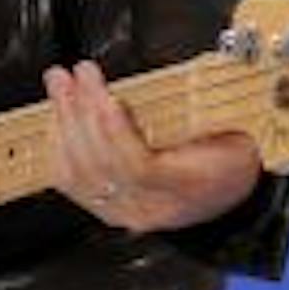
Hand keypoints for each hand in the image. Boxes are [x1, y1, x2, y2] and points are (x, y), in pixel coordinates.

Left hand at [42, 60, 260, 234]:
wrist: (231, 195)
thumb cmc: (231, 157)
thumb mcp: (230, 129)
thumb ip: (194, 112)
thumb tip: (154, 86)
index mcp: (188, 187)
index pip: (139, 166)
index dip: (116, 130)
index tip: (107, 95)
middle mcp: (152, 209)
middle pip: (101, 166)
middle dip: (80, 114)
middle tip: (72, 75)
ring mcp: (126, 214)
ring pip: (80, 174)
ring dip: (64, 124)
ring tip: (60, 86)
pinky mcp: (108, 210)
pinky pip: (72, 184)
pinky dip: (58, 148)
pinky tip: (56, 119)